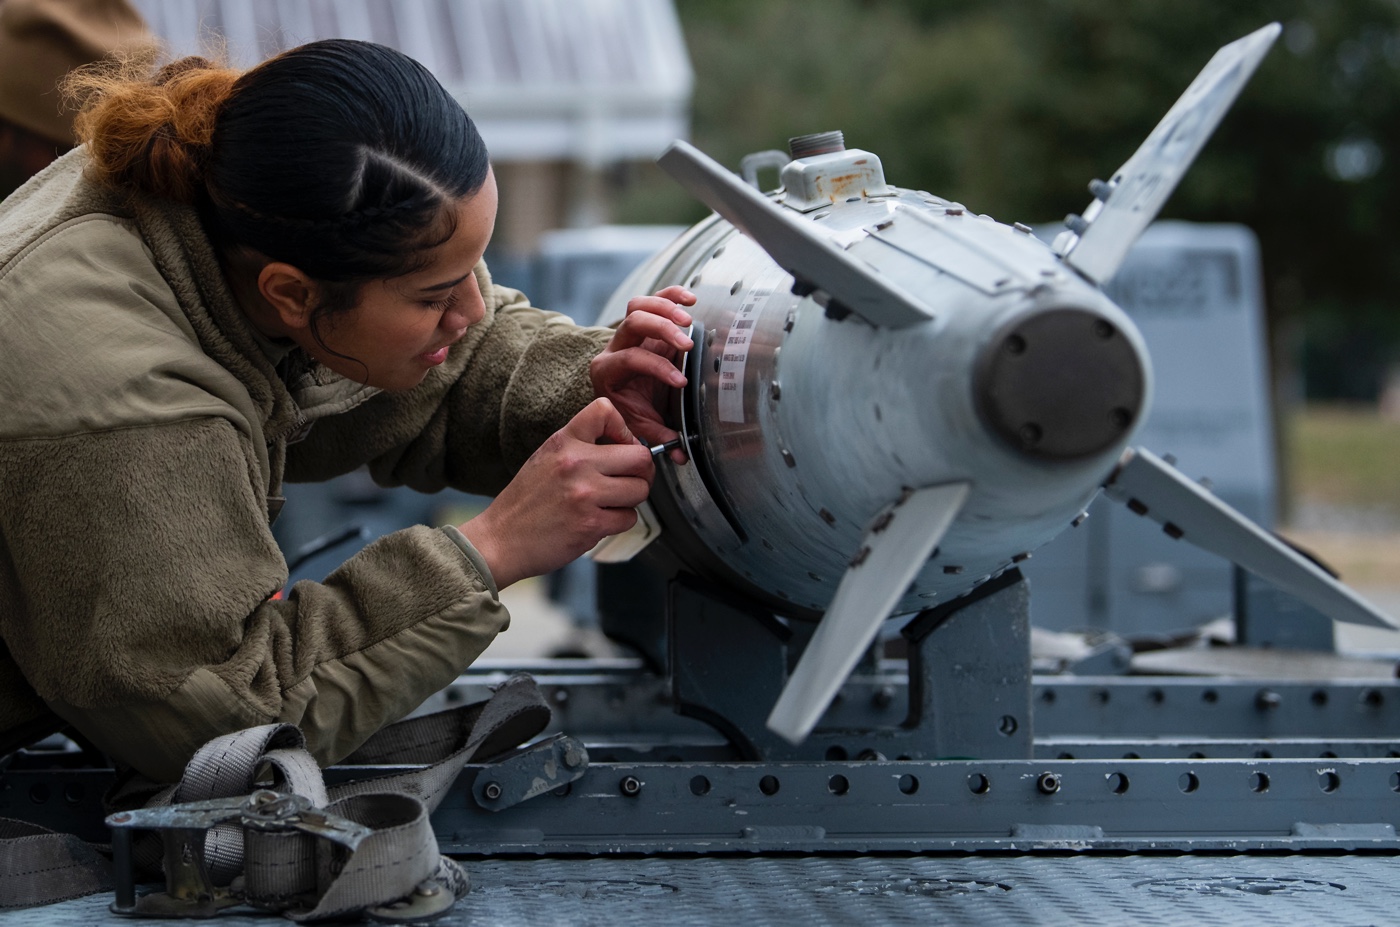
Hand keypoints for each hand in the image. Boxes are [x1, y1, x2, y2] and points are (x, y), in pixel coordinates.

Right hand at [460, 398, 653, 588]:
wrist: (500, 540)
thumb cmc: (524, 502)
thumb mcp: (546, 457)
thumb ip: (581, 446)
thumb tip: (625, 445)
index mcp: (563, 442)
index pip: (605, 410)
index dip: (624, 428)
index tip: (622, 445)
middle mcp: (575, 464)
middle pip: (640, 457)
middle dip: (641, 471)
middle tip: (630, 479)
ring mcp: (585, 495)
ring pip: (640, 490)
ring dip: (631, 499)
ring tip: (609, 503)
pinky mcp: (591, 525)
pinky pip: (629, 518)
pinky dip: (619, 522)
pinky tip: (599, 520)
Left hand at [589, 286, 695, 462]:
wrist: (616, 395)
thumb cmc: (628, 410)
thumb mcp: (639, 426)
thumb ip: (658, 437)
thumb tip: (681, 453)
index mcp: (607, 372)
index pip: (631, 359)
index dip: (657, 368)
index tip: (681, 382)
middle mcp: (613, 347)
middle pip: (632, 323)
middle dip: (662, 330)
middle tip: (687, 345)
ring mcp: (627, 331)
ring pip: (639, 306)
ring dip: (666, 309)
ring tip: (690, 320)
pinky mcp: (643, 321)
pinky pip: (652, 299)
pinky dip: (670, 295)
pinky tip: (690, 299)